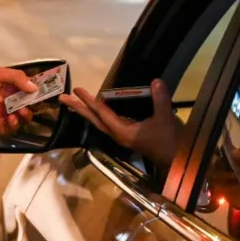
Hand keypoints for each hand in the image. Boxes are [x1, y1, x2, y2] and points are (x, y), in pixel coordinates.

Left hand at [0, 66, 36, 135]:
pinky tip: (11, 118)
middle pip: (26, 104)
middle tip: (34, 103)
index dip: (35, 90)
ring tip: (21, 111)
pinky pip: (11, 129)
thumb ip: (15, 77)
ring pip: (21, 117)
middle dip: (32, 104)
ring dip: (25, 114)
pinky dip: (15, 124)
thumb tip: (34, 87)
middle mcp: (5, 101)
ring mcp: (1, 115)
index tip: (45, 90)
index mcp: (5, 87)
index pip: (25, 89)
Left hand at [60, 79, 179, 168]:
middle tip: (63, 98)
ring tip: (75, 101)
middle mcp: (117, 134)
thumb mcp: (165, 118)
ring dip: (87, 111)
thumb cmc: (169, 140)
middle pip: (94, 119)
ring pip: (99, 121)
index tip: (77, 90)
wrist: (176, 158)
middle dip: (79, 108)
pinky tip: (98, 107)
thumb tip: (155, 81)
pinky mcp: (127, 134)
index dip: (90, 101)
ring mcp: (121, 135)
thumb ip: (160, 100)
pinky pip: (108, 122)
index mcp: (122, 131)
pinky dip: (100, 113)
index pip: (102, 113)